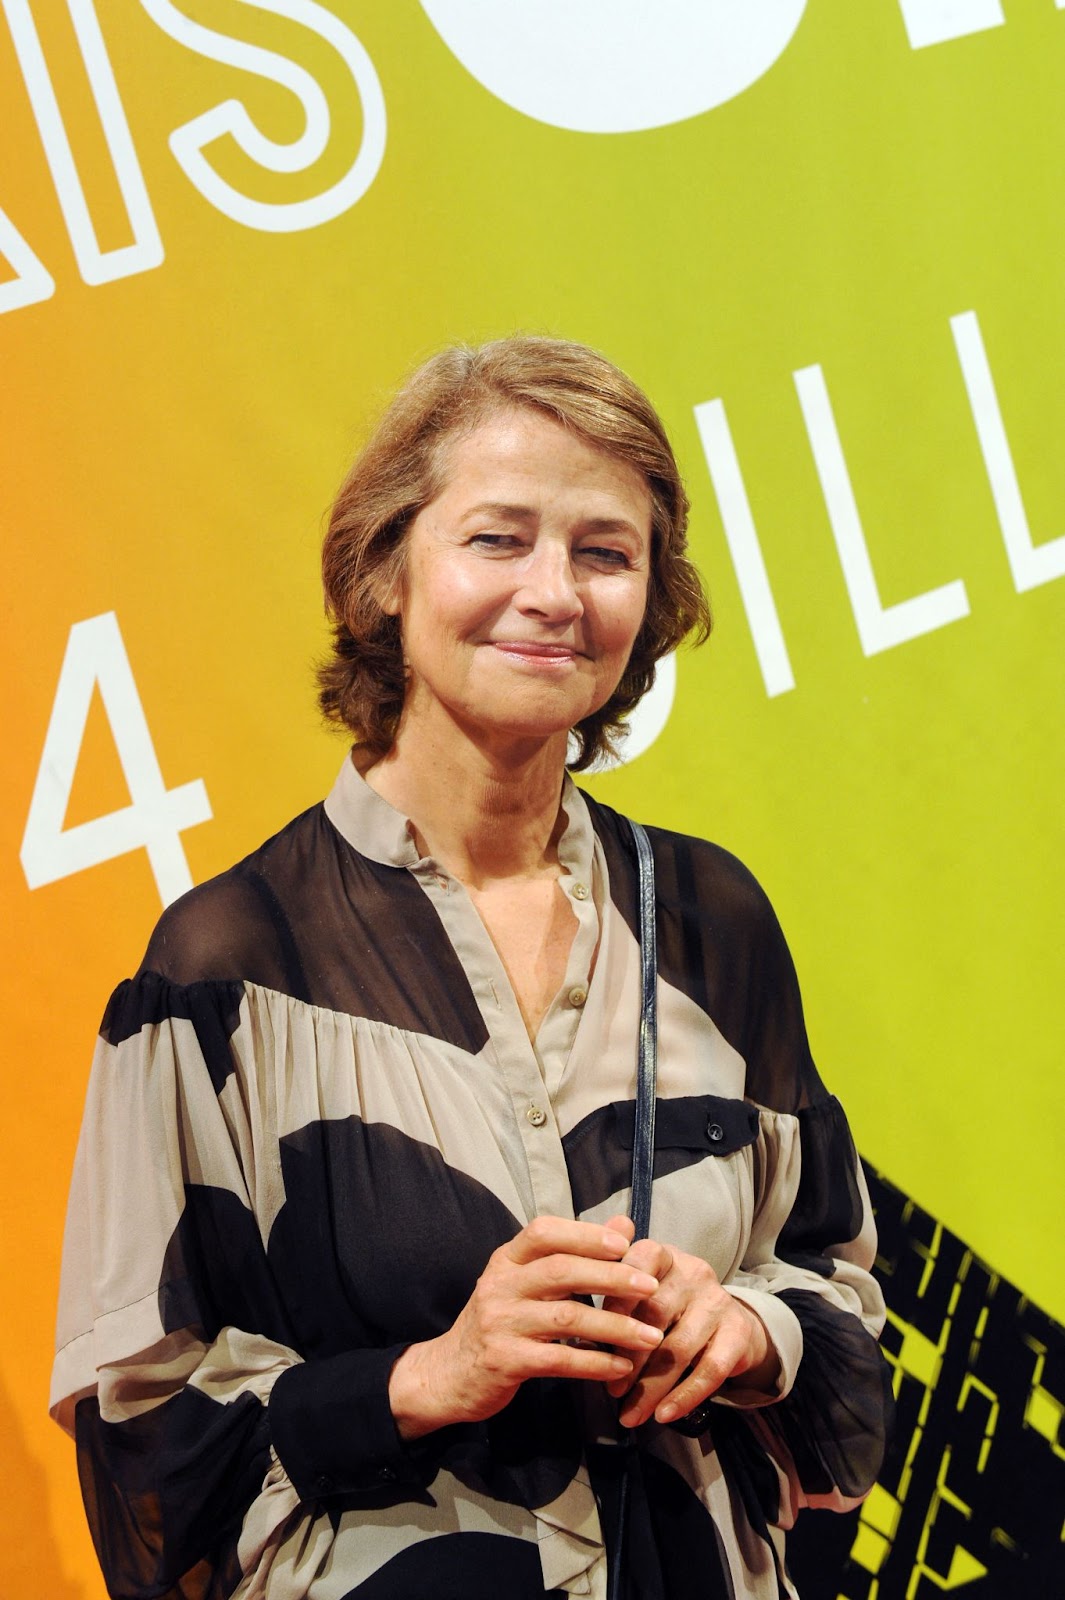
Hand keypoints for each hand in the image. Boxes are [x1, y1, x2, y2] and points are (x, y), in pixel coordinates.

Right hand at [388, 1215, 664, 1438]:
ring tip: (651, 1336)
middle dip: (612, 1278)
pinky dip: (595, 1363)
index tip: (625, 1244)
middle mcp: (499, 1284)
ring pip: (566, 1319)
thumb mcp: (528, 1281)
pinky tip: (621, 1367)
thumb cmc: (501, 1320)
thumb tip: (624, 1225)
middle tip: (651, 1287)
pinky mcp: (504, 1361)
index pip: (544, 1232)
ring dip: (614, 1327)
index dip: (585, 1235)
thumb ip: (575, 1254)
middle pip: (561, 1271)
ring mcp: (500, 1323)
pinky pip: (559, 1361)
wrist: (448, 1373)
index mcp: (506, 1259)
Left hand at [601, 1236, 780, 1427]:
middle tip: (611, 1391)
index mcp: (662, 1255)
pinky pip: (711, 1369)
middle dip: (629, 1357)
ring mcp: (718, 1300)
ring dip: (652, 1387)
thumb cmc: (670, 1310)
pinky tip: (664, 1415)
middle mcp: (693, 1271)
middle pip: (656, 1314)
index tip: (591, 1332)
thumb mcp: (642, 1296)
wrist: (731, 1324)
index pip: (637, 1266)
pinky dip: (685, 1396)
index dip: (615, 1299)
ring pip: (680, 1348)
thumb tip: (574, 1333)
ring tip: (630, 1414)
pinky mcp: (739, 1332)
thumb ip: (610, 1305)